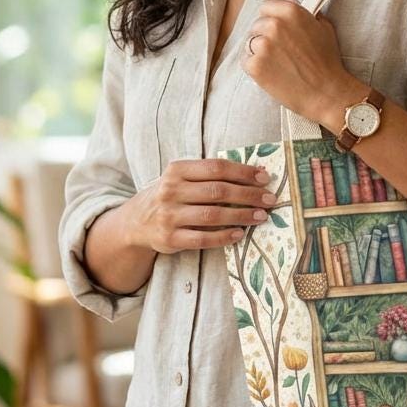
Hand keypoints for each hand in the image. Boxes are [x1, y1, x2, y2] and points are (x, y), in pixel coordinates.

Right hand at [125, 158, 277, 253]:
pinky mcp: (170, 239)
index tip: (264, 177)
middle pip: (218, 191)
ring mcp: (169, 216)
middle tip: (270, 199)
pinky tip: (240, 234)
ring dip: (241, 216)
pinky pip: (203, 238)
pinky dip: (224, 236)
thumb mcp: (181, 178)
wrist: (136, 222)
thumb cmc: (170, 195)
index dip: (243, 172)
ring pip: (212, 215)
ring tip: (261, 216)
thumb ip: (210, 175)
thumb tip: (255, 173)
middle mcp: (171, 191)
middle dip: (248, 195)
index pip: (216, 167)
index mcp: (177, 170)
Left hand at [241, 0, 359, 123]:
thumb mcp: (323, 27)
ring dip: (259, 52)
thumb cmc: (328, 62)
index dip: (271, 19)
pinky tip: (271, 73)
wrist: (327, 93)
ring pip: (250, 42)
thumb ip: (302, 9)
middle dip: (265, 36)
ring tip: (277, 64)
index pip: (266, 7)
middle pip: (256, 25)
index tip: (278, 31)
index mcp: (291, 12)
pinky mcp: (255, 65)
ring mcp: (263, 45)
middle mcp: (274, 25)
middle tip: (281, 52)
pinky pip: (246, 60)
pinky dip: (255, 67)